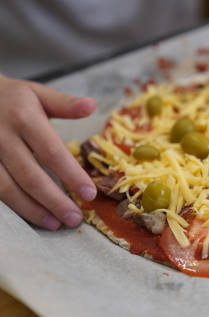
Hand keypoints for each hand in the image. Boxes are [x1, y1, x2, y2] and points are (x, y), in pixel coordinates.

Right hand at [0, 75, 97, 229]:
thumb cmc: (11, 98)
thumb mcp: (37, 93)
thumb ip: (65, 104)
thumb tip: (92, 106)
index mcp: (24, 118)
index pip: (52, 152)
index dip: (71, 175)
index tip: (89, 194)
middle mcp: (2, 138)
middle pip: (31, 176)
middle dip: (55, 200)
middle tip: (75, 218)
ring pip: (7, 189)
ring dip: (32, 210)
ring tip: (56, 223)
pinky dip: (13, 206)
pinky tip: (31, 216)